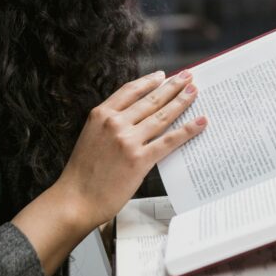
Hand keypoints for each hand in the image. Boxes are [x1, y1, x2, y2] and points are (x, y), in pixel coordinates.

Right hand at [56, 70, 206, 229]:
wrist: (75, 199)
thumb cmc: (82, 173)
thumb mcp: (90, 136)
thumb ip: (109, 124)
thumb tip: (137, 118)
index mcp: (100, 115)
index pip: (130, 90)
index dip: (149, 81)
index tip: (162, 76)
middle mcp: (115, 123)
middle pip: (150, 99)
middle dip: (172, 86)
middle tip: (187, 77)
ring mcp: (128, 140)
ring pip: (161, 116)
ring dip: (181, 101)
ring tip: (194, 92)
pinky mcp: (139, 160)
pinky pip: (168, 141)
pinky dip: (187, 130)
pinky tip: (199, 122)